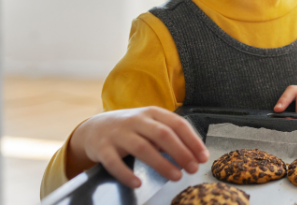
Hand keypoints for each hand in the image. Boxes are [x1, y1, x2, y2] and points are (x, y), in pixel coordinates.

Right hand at [67, 107, 209, 187]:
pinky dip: (127, 174)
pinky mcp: (102, 148)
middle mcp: (136, 120)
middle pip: (163, 134)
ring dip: (162, 164)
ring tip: (176, 177)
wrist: (93, 128)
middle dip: (181, 152)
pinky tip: (138, 184)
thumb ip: (169, 136)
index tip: (203, 157)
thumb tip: (194, 155)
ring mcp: (118, 133)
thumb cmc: (131, 129)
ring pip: (143, 148)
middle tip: (193, 168)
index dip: (192, 140)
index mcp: (152, 113)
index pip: (177, 123)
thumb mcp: (150, 125)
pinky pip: (114, 162)